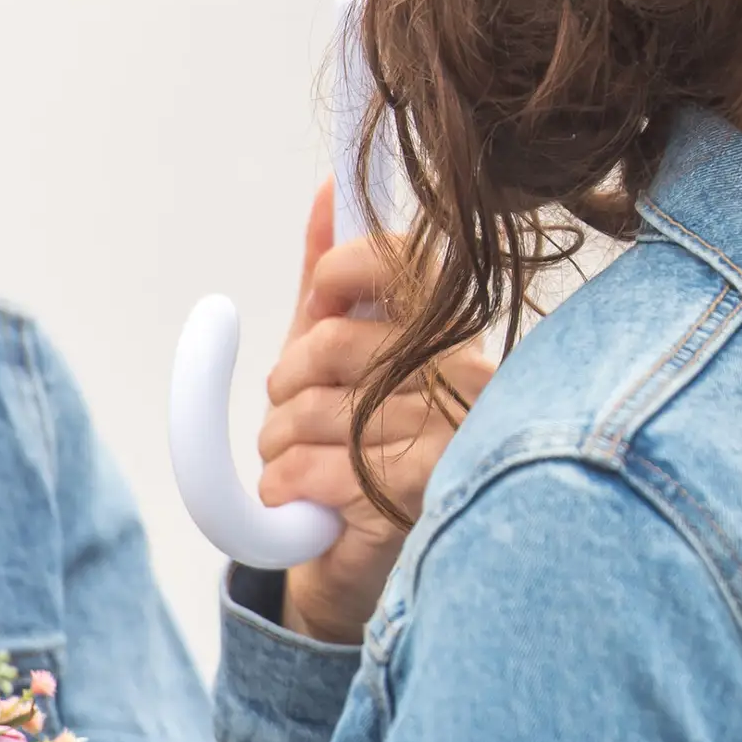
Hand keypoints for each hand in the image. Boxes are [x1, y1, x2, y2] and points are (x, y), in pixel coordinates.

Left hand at [256, 183, 495, 644]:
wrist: (362, 550)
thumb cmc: (357, 437)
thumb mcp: (337, 350)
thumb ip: (332, 276)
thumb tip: (329, 191)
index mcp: (452, 328)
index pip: (396, 261)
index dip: (336, 273)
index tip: (318, 305)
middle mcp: (464, 375)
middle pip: (332, 343)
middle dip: (285, 383)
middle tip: (295, 408)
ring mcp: (448, 436)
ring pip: (310, 413)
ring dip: (276, 443)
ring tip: (301, 460)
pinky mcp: (416, 495)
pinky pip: (309, 469)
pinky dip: (280, 487)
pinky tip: (301, 497)